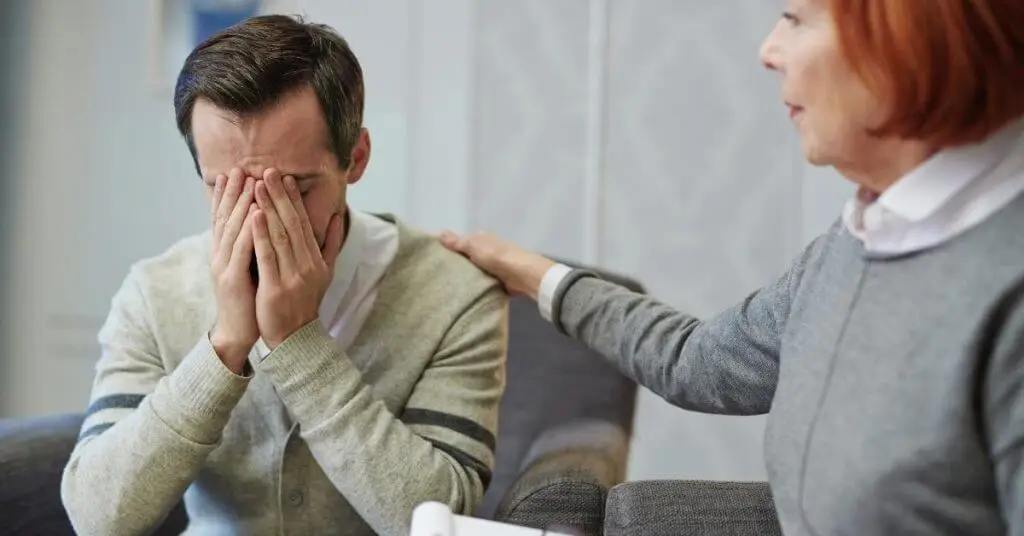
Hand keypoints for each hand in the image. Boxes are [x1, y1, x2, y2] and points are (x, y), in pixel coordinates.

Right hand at [209, 168, 258, 372]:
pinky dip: (249, 231)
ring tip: (249, 183)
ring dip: (240, 205)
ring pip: (233, 230)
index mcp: (224, 252)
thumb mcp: (249, 267)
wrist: (238, 332)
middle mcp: (220, 255)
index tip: (234, 172)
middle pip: (225, 218)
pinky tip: (256, 215)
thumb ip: (252, 246)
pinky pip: (242, 251)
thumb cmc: (248, 299)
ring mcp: (224, 267)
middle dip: (233, 192)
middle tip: (240, 169)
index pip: (224, 218)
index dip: (227, 195)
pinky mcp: (233, 280)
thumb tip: (260, 223)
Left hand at [252, 168, 342, 348]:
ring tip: (257, 186)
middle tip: (268, 171)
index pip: (304, 223)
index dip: (294, 199)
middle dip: (279, 196)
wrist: (295, 338)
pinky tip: (253, 216)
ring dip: (268, 208)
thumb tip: (339, 217)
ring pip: (280, 235)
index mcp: (317, 259)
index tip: (284, 177)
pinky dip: (261, 234)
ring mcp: (293, 276)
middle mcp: (308, 265)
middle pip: (292, 224)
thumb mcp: (325, 273)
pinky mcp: (277, 288)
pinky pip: (268, 256)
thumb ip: (331, 244)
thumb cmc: (306, 302)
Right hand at [439, 231, 554, 299]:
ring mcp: (494, 265)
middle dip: (458, 265)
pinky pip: (483, 283)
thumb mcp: (472, 246)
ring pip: (475, 271)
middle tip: (439, 277)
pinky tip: (465, 294)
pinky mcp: (499, 280)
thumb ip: (457, 242)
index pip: (462, 242)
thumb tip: (440, 232)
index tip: (436, 259)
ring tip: (448, 288)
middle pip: (468, 258)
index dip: (450, 249)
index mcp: (482, 238)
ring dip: (467, 278)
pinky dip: (477, 287)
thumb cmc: (495, 256)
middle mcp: (488, 250)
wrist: (521, 274)